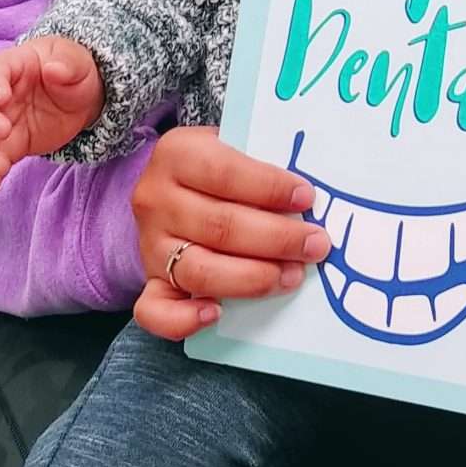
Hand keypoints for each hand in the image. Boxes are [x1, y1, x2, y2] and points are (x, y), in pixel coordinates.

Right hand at [0, 37, 104, 214]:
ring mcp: (1, 123)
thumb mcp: (78, 64)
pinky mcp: (10, 147)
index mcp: (14, 66)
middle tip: (0, 131)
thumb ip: (66, 67)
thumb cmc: (74, 70)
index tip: (3, 96)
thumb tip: (53, 71)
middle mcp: (0, 96)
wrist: (80, 95)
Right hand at [131, 126, 328, 341]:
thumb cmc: (219, 168)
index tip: (306, 199)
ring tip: (291, 276)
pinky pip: (156, 310)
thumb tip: (309, 200)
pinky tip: (216, 315)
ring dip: (252, 278)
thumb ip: (264, 164)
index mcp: (177, 154)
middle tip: (315, 245)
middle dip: (276, 239)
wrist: (172, 188)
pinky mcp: (151, 281)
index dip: (268, 188)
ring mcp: (150, 244)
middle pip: (219, 226)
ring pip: (200, 270)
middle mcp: (157, 199)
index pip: (223, 173)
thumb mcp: (235, 147)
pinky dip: (184, 319)